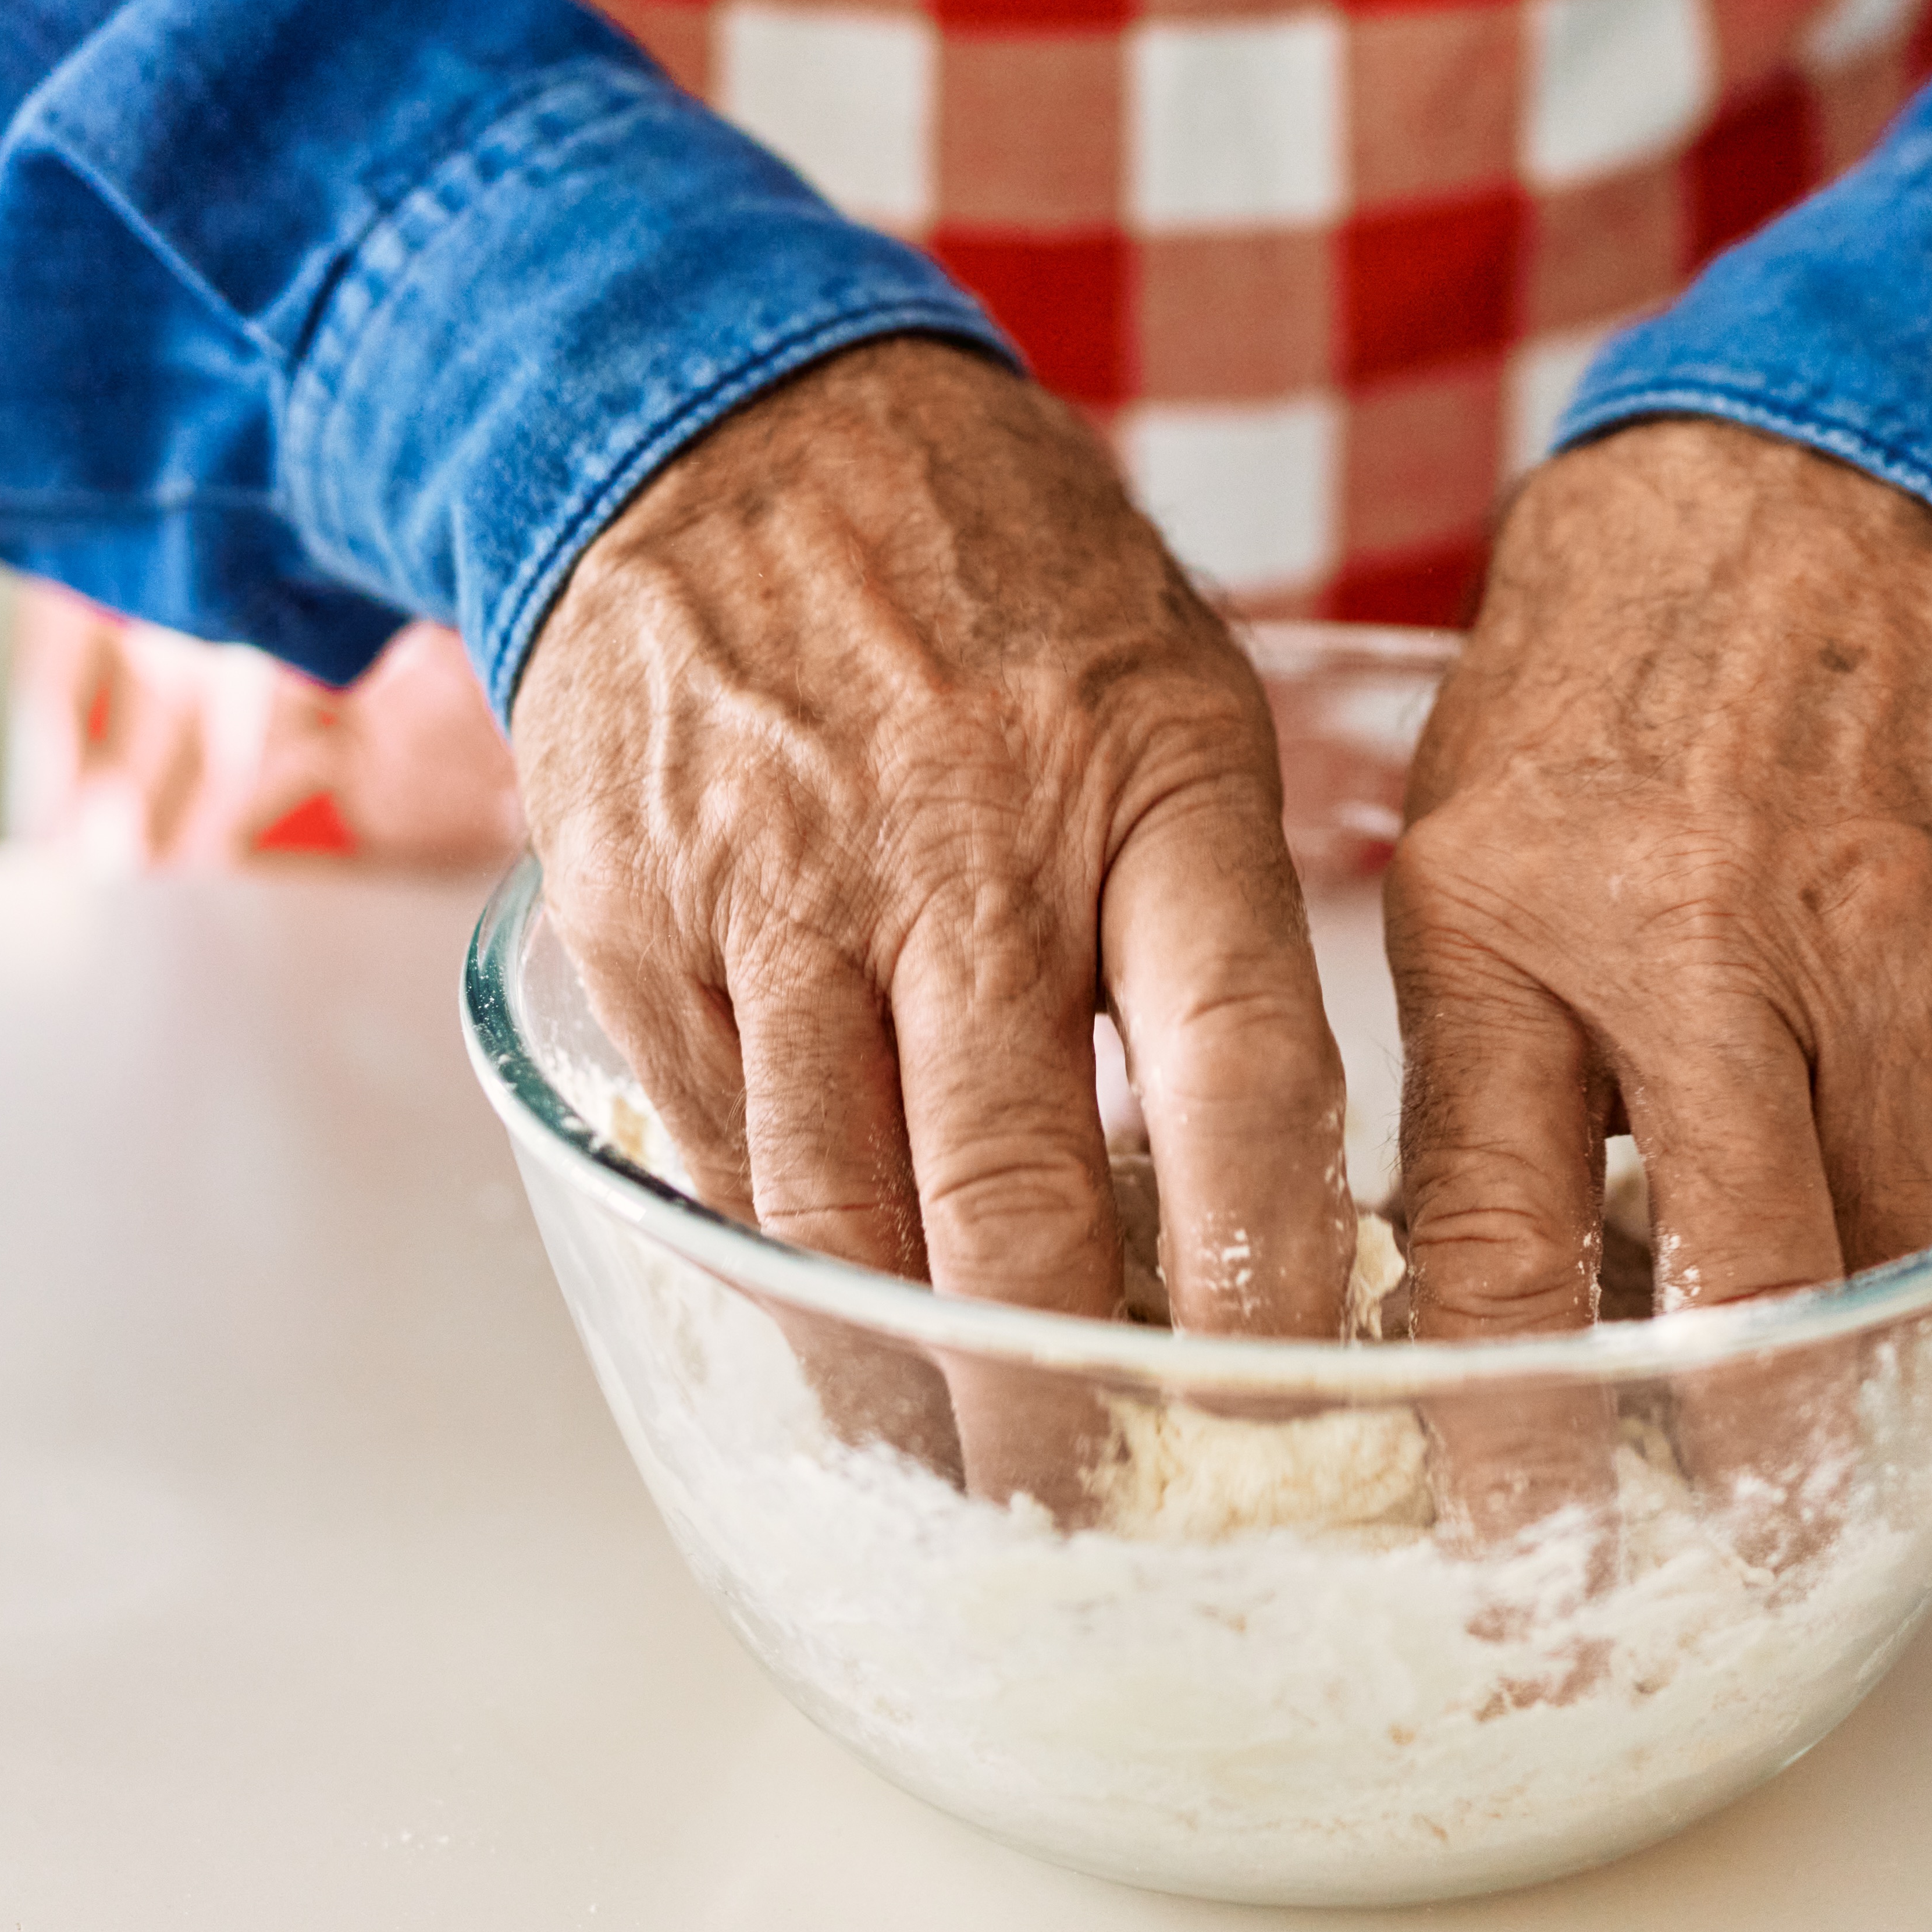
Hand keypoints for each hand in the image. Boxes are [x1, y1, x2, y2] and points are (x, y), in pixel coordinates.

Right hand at [510, 339, 1352, 1503]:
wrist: (715, 413)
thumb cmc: (993, 574)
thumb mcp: (1170, 686)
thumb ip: (1213, 907)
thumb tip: (1264, 1174)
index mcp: (1143, 781)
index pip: (1237, 1061)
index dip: (1263, 1259)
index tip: (1290, 1403)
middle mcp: (961, 848)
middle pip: (1013, 1186)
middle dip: (1060, 1390)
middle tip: (1102, 1518)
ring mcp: (779, 890)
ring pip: (840, 1206)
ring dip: (903, 1375)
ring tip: (963, 1480)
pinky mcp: (640, 920)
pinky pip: (719, 1147)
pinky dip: (780, 1263)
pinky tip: (835, 1331)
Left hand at [1386, 419, 1931, 1516]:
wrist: (1853, 473)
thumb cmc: (1631, 659)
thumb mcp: (1475, 832)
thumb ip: (1481, 1049)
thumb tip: (1485, 1290)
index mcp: (1514, 915)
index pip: (1494, 1240)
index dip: (1512, 1426)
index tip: (1518, 1551)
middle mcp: (1702, 945)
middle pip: (1746, 1286)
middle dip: (1738, 1458)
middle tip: (1721, 1552)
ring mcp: (1883, 951)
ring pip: (1885, 1252)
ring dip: (1846, 1357)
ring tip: (1805, 1422)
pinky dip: (1931, 1232)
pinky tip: (1888, 1234)